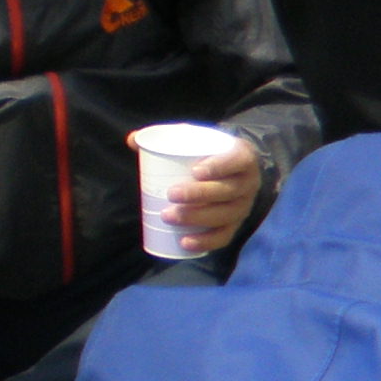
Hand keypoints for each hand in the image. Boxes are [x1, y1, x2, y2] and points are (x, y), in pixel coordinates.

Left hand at [141, 131, 262, 255]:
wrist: (235, 170)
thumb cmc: (211, 153)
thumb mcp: (196, 140)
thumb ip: (166, 137)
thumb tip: (132, 140)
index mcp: (243, 158)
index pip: (237, 161)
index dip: (219, 166)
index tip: (194, 171)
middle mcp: (249, 183)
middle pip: (227, 191)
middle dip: (199, 195)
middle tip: (171, 194)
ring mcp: (244, 206)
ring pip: (224, 215)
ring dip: (197, 218)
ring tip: (168, 217)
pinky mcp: (236, 224)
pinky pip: (224, 236)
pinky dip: (206, 241)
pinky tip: (185, 242)